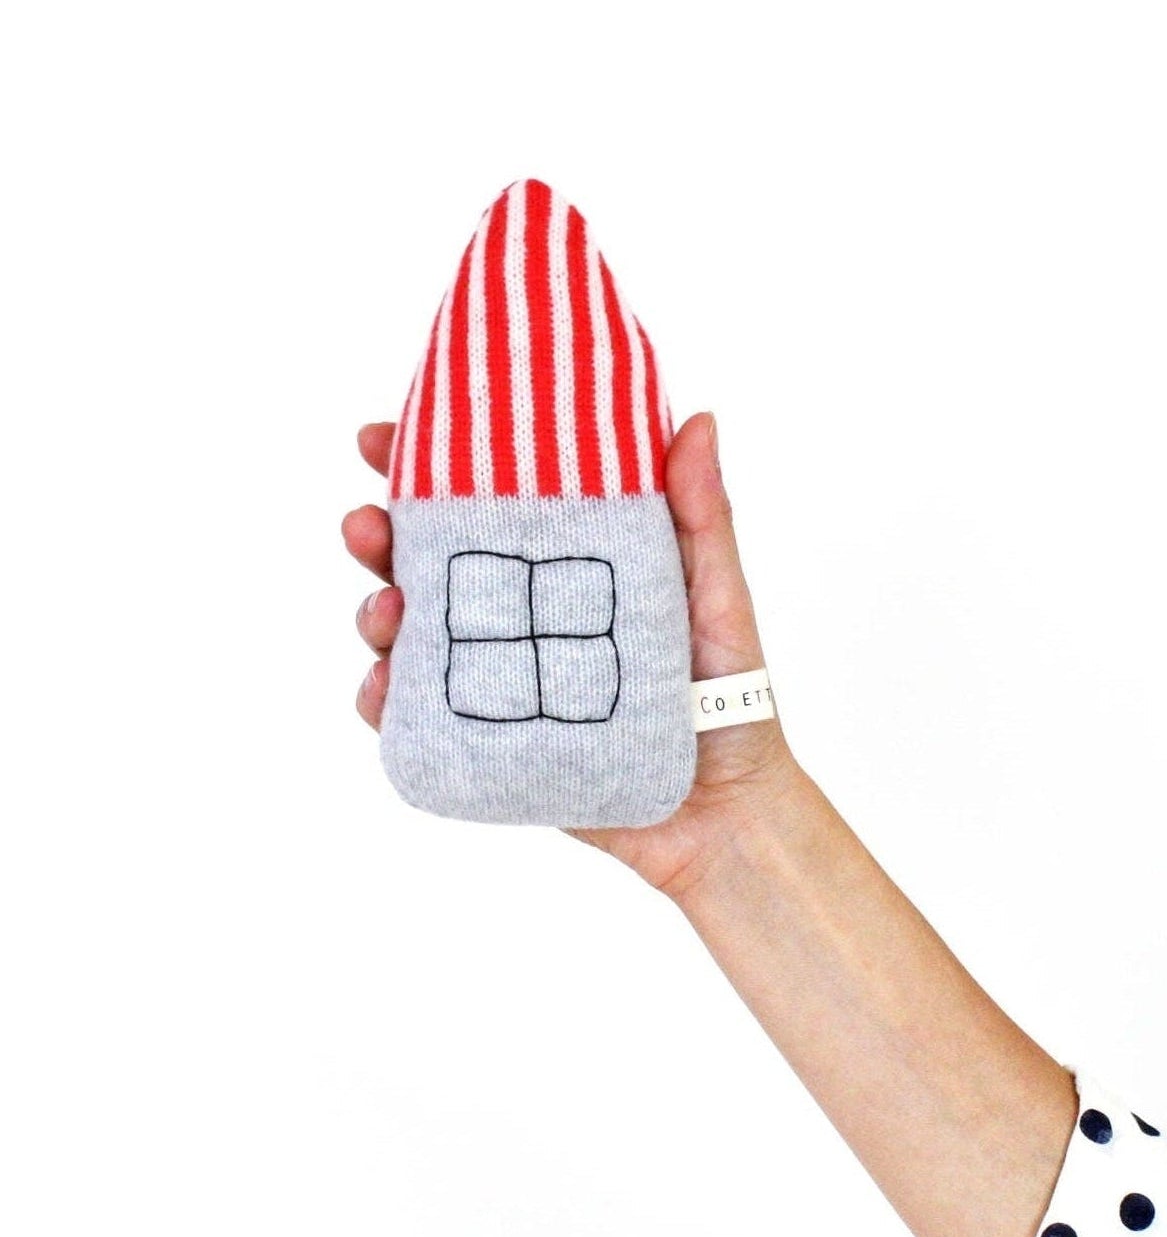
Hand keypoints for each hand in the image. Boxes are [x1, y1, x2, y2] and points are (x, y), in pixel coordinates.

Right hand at [342, 411, 802, 898]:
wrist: (725, 816)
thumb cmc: (733, 702)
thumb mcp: (718, 598)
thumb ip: (703, 517)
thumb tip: (700, 420)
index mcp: (570, 563)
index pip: (490, 501)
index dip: (426, 465)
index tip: (383, 438)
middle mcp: (525, 615)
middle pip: (431, 561)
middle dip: (380, 534)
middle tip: (364, 523)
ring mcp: (503, 678)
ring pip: (413, 633)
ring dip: (378, 612)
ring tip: (384, 610)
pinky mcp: (493, 740)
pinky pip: (419, 718)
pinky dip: (385, 701)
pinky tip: (383, 688)